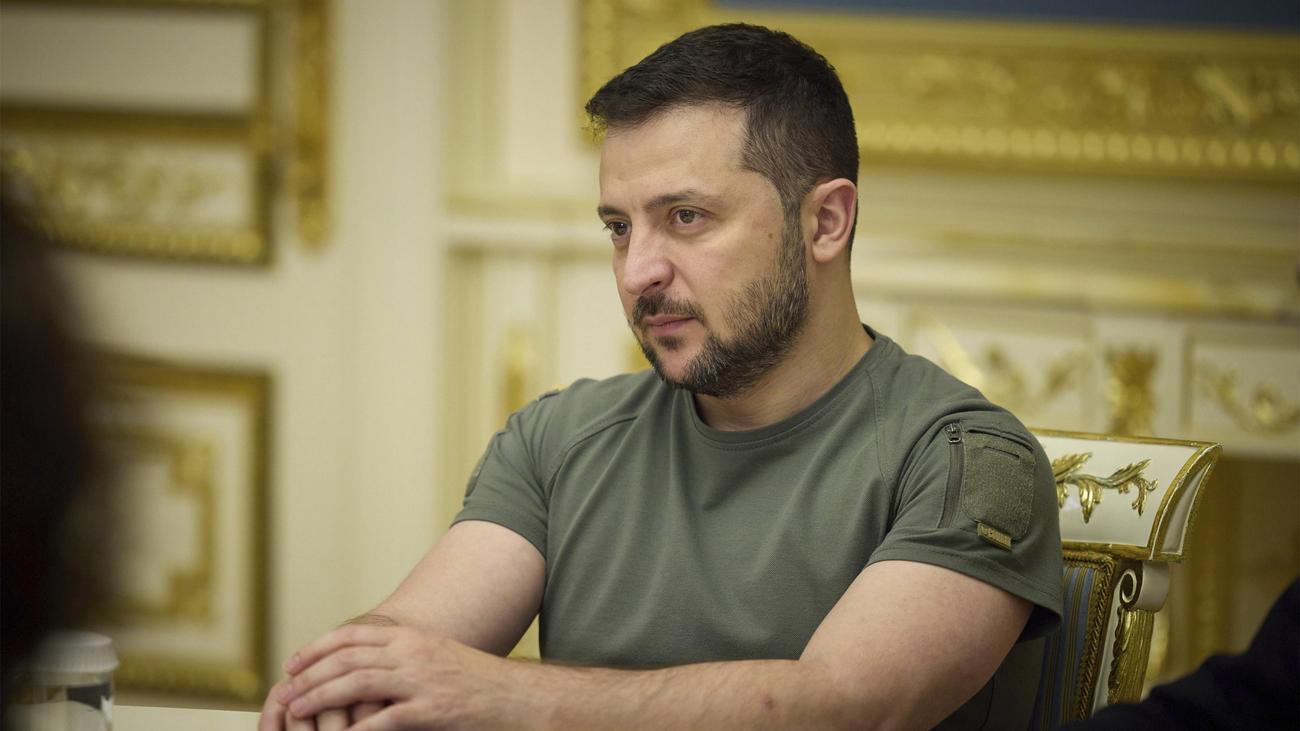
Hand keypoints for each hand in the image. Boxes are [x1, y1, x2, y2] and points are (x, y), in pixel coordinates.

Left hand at [274, 625, 525, 729]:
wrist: (515, 696)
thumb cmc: (476, 680)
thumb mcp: (435, 656)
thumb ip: (402, 656)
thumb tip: (364, 661)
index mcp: (412, 637)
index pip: (354, 634)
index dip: (318, 647)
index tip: (293, 662)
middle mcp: (413, 653)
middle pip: (348, 657)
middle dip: (310, 674)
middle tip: (285, 689)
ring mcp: (422, 680)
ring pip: (358, 683)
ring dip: (321, 697)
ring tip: (297, 709)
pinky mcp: (431, 709)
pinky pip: (385, 719)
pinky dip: (358, 729)